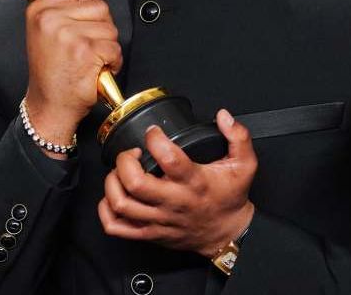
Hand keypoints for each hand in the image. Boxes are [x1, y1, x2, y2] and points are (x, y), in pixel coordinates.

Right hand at [25, 0, 121, 156]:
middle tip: (86, 47)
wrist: (49, 105)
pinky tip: (97, 69)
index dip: (85, 2)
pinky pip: (114, 47)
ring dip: (107, 46)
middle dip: (101, 27)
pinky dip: (113, 61)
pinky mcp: (86, 50)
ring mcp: (68, 33)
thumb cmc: (51, 73)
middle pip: (99, 5)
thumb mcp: (47, 32)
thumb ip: (68, 8)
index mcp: (39, 10)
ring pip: (110, 27)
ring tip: (90, 59)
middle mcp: (50, 18)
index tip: (79, 23)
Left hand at [97, 109, 256, 256]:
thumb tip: (224, 116)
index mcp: (194, 182)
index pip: (168, 158)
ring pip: (121, 204)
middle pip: (135, 183)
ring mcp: (158, 220)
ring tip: (121, 172)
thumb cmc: (230, 199)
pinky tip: (114, 196)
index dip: (155, 139)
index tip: (153, 132)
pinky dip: (106, 210)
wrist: (226, 233)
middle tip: (131, 153)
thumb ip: (238, 137)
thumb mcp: (244, 165)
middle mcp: (173, 202)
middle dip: (125, 161)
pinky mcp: (149, 233)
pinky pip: (116, 227)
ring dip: (113, 182)